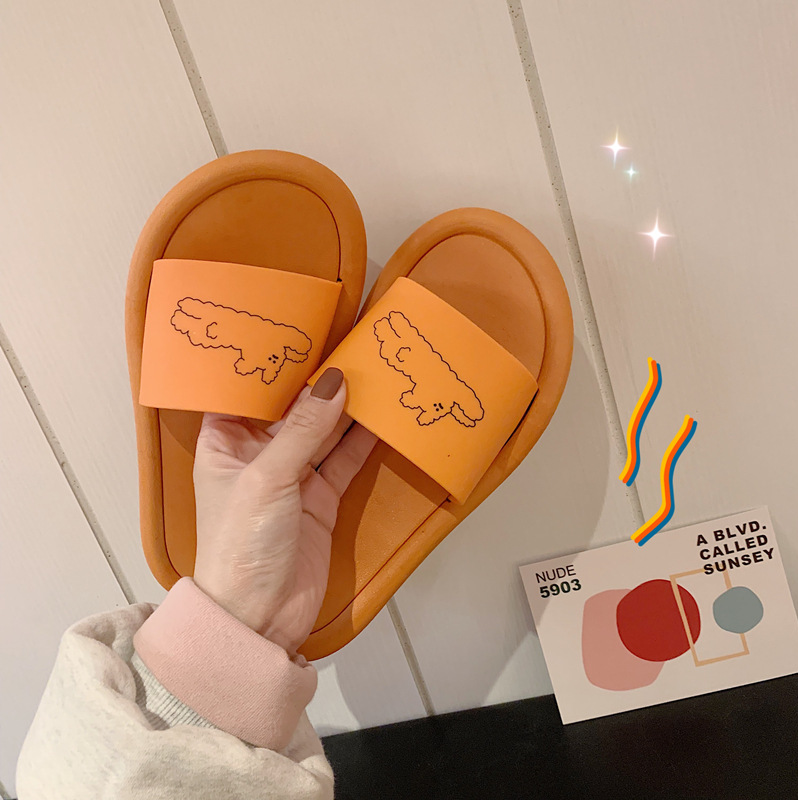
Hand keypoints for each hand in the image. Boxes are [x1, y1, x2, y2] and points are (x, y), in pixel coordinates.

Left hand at [192, 368, 376, 655]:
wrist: (259, 616)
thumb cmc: (242, 543)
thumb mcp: (268, 478)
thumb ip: (304, 429)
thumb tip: (336, 380)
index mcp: (224, 442)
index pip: (247, 390)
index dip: (272, 363)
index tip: (303, 330)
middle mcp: (257, 453)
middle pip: (291, 407)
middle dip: (317, 380)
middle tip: (349, 341)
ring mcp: (292, 475)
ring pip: (322, 430)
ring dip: (346, 406)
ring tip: (373, 369)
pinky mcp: (321, 497)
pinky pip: (344, 458)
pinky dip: (362, 439)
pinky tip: (382, 414)